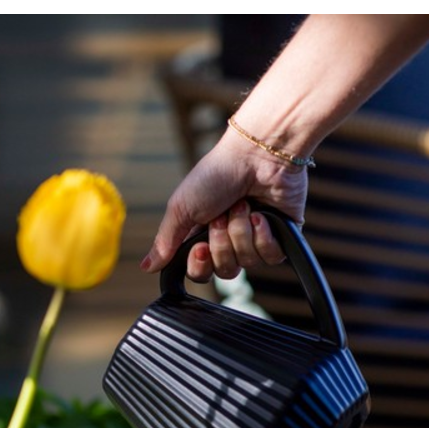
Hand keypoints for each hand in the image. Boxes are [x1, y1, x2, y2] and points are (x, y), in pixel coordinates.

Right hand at [141, 128, 307, 281]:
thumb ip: (165, 241)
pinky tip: (262, 213)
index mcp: (204, 235)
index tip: (200, 247)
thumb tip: (147, 267)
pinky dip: (264, 235)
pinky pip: (271, 257)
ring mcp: (256, 240)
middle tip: (221, 215)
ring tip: (243, 206)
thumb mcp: (181, 207)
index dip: (200, 266)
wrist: (256, 155)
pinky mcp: (281, 237)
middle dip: (222, 243)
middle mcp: (230, 241)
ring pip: (248, 263)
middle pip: (224, 271)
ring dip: (242, 232)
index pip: (200, 272)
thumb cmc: (217, 174)